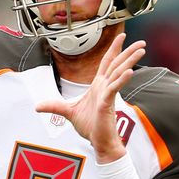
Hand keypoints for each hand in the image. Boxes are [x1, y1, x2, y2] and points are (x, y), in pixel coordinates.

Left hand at [36, 34, 145, 163]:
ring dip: (129, 61)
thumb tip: (37, 106)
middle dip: (128, 51)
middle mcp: (105, 87)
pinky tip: (129, 72)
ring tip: (140, 51)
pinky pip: (115, 88)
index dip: (114, 49)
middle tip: (141, 42)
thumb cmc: (89, 127)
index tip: (121, 37)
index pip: (107, 62)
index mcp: (99, 85)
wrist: (96, 142)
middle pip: (117, 64)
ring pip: (119, 73)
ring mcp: (107, 94)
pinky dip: (121, 80)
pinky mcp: (107, 103)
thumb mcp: (68, 112)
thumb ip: (54, 106)